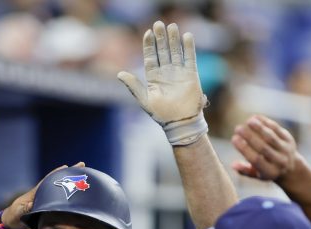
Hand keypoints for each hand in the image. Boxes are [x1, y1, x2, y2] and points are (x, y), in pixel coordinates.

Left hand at [2, 162, 84, 228]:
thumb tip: (32, 204)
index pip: (49, 180)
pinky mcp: (46, 207)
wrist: (12, 222)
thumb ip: (25, 209)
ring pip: (61, 190)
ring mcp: (45, 200)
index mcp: (36, 193)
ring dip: (72, 184)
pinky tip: (77, 198)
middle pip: (58, 181)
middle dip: (70, 174)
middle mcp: (43, 194)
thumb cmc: (14, 216)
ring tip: (85, 180)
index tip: (67, 166)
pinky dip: (69, 197)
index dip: (57, 173)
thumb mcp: (19, 212)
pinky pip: (60, 200)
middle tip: (82, 166)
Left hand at [117, 21, 206, 144]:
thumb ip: (133, 85)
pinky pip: (189, 58)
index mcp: (153, 78)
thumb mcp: (144, 99)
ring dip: (174, 39)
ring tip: (172, 26)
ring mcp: (178, 73)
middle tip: (158, 24)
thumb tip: (119, 74)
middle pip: (163, 51)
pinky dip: (188, 47)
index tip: (147, 33)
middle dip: (160, 38)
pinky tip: (186, 36)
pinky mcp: (191, 75)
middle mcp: (166, 73)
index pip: (151, 57)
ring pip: (176, 51)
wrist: (179, 122)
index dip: (149, 45)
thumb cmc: (160, 114)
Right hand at [231, 115, 298, 180]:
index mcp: (270, 172)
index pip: (256, 159)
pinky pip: (277, 129)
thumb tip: (233, 165)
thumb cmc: (267, 171)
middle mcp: (280, 161)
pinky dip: (266, 123)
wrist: (292, 168)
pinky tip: (256, 118)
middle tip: (238, 128)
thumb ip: (244, 171)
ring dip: (259, 128)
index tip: (234, 139)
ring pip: (271, 137)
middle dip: (249, 137)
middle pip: (263, 147)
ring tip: (248, 121)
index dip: (244, 149)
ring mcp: (286, 149)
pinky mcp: (289, 139)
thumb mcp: (256, 175)